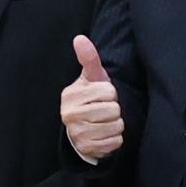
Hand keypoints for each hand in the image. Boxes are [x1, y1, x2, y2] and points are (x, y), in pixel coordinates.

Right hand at [60, 37, 122, 162]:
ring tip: (105, 122)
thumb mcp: (90, 78)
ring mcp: (77, 133)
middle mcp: (69, 115)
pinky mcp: (87, 148)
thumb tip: (79, 38)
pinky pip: (114, 142)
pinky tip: (104, 134)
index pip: (108, 91)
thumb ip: (88, 58)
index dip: (110, 93)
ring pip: (115, 126)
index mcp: (70, 95)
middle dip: (114, 110)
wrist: (82, 128)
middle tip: (104, 110)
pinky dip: (114, 139)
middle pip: (113, 109)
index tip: (101, 96)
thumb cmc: (90, 98)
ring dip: (116, 125)